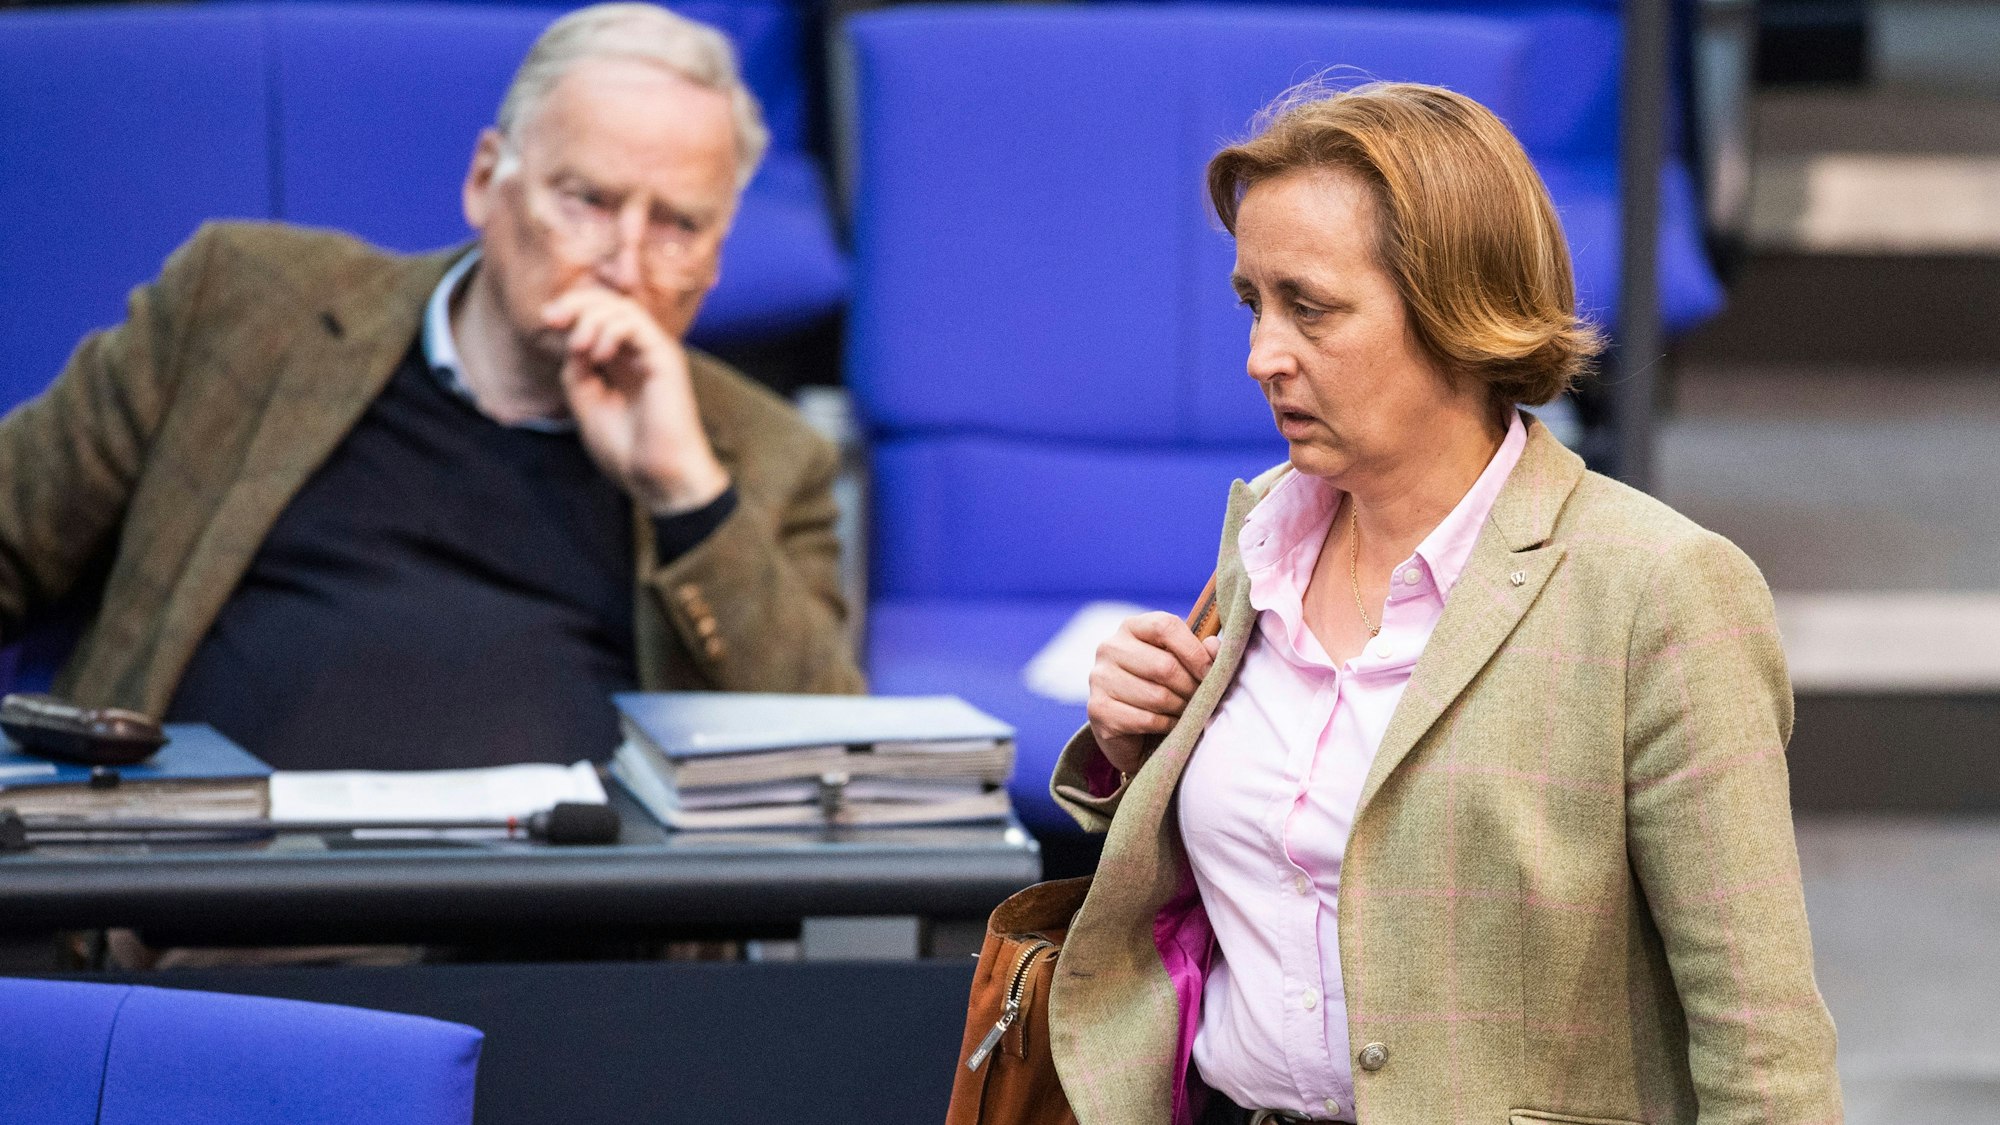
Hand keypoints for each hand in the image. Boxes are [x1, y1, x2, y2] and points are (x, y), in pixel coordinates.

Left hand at [542, 287, 729, 514]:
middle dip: (577, 303)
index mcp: (622, 362)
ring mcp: (654, 354)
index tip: (547, 321)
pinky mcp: (666, 359)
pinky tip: (598, 355)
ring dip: (591, 318)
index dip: (572, 310)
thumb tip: (572, 344)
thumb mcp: (588, 405)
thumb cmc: (629, 451)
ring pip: (623, 308)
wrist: (657, 479)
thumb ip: (578, 372)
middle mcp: (640, 353)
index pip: (599, 316)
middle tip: (551, 318)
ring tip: (578, 346)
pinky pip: (637, 325)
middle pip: (610, 303)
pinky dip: (611, 331)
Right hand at [1085, 612, 1222, 776]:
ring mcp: (1099, 678)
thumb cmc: (1161, 687)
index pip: (1165, 626)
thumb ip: (1201, 652)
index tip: (1211, 673)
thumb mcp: (1182, 663)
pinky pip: (1146, 719)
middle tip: (1203, 700)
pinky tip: (1171, 725)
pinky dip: (1166, 726)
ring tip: (1187, 712)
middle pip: (1164, 666)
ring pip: (1157, 696)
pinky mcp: (1098, 710)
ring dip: (1181, 709)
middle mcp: (1110, 647)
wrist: (1130, 729)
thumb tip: (1214, 646)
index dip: (1194, 651)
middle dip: (1191, 688)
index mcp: (1131, 627)